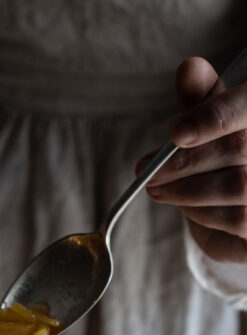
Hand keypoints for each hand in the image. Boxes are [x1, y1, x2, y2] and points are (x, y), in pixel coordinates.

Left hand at [137, 56, 246, 262]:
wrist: (240, 211)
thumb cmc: (225, 160)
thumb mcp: (211, 124)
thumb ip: (202, 99)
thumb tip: (190, 68)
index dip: (214, 116)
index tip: (176, 132)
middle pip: (238, 146)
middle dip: (184, 160)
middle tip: (145, 170)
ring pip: (236, 185)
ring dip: (186, 189)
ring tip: (155, 188)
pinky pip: (237, 219)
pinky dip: (202, 213)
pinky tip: (185, 206)